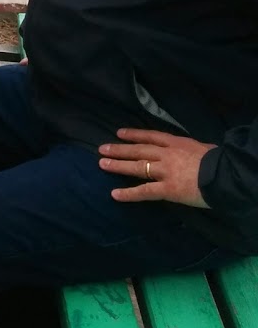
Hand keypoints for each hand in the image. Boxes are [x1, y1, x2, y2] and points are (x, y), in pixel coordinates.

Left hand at [98, 127, 213, 208]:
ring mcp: (165, 171)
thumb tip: (188, 151)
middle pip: (139, 150)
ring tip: (102, 164)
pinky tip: (115, 195)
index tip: (120, 133)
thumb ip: (190, 150)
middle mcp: (167, 155)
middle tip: (102, 149)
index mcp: (177, 143)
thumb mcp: (202, 148)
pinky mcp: (167, 189)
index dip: (134, 134)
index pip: (151, 136)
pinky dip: (129, 193)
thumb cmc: (218, 162)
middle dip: (120, 149)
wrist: (225, 176)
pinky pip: (144, 191)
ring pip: (137, 167)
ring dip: (118, 165)